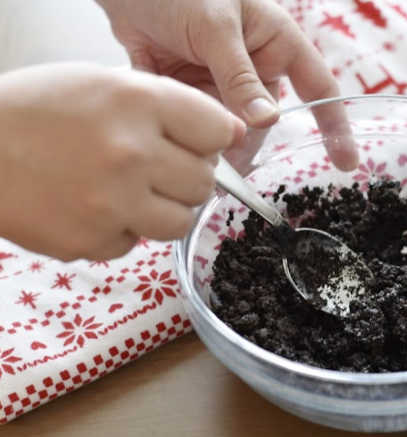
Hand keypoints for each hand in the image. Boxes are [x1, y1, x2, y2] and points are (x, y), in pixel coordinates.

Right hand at [0, 63, 244, 260]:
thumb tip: (232, 134)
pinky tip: (92, 207)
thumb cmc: (38, 110)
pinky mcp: (91, 241)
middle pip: (204, 182)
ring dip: (162, 210)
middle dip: (187, 177)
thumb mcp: (103, 83)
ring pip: (180, 222)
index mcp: (137, 103)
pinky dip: (120, 230)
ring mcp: (112, 203)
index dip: (210, 140)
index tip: (198, 144)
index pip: (218, 131)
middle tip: (155, 169)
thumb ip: (170, 105)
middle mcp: (131, 153)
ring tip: (129, 191)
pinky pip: (134, 244)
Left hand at [96, 0, 357, 169]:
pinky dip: (189, 134)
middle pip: (266, 121)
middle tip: (229, 166)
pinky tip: (173, 137)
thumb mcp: (215, 27)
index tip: (346, 164)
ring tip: (196, 151)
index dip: (335, 126)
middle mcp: (255, 68)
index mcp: (277, 43)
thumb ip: (240, 77)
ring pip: (232, 128)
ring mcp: (223, 83)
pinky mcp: (191, 93)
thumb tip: (267, 123)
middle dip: (250, 145)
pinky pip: (198, 124)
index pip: (318, 88)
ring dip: (216, 142)